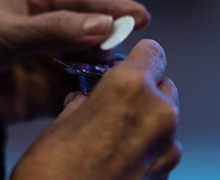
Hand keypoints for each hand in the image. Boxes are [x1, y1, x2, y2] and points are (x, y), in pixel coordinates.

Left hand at [0, 0, 149, 121]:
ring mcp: (45, 62)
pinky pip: (71, 93)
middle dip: (110, 41)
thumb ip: (56, 29)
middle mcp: (47, 30)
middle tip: (126, 52)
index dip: (114, 6)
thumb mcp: (7, 30)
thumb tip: (105, 27)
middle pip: (91, 33)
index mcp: (38, 1)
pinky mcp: (40, 93)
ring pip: (85, 64)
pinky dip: (86, 96)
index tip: (141, 17)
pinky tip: (96, 98)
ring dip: (101, 70)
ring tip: (116, 76)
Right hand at [11, 39, 180, 179]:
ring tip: (114, 138)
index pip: (153, 52)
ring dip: (147, 121)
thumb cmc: (50, 174)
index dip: (139, 57)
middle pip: (163, 85)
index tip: (129, 64)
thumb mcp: (62, 121)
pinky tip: (121, 160)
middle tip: (116, 106)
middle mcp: (158, 112)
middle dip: (144, 90)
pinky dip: (148, 148)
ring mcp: (167, 146)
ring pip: (165, 118)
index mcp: (131, 87)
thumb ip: (88, 100)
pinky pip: (163, 148)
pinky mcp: (168, 174)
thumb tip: (91, 97)